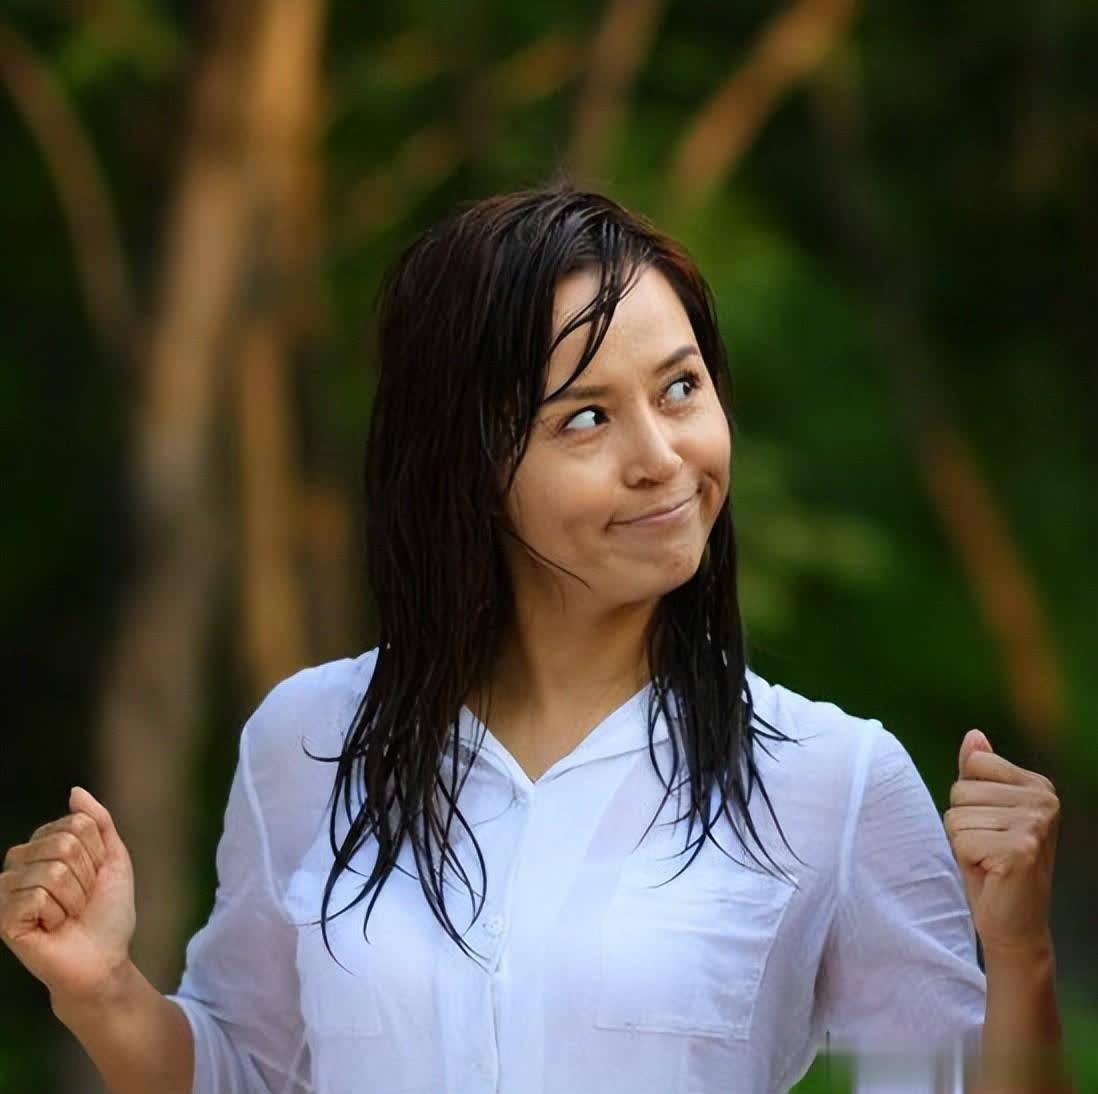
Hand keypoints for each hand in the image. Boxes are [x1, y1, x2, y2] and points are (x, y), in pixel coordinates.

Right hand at [0, 787, 135, 1004]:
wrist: (104, 956)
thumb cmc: (109, 911)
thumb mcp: (114, 858)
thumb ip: (98, 821)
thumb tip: (74, 792)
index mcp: (46, 843)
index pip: (77, 824)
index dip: (98, 853)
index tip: (96, 877)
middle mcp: (21, 862)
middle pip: (64, 844)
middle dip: (87, 876)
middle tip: (82, 900)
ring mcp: (8, 889)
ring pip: (52, 871)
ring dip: (74, 898)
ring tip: (68, 915)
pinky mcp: (3, 917)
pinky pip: (36, 897)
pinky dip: (56, 914)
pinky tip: (52, 928)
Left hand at [945, 729, 1059, 960]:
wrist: (1014, 923)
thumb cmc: (993, 864)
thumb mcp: (983, 811)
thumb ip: (978, 772)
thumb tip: (974, 735)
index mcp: (1037, 785)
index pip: (972, 764)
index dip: (967, 798)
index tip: (989, 824)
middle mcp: (1044, 801)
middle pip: (960, 790)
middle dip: (962, 823)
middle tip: (987, 848)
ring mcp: (1035, 825)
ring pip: (956, 816)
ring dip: (963, 843)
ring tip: (988, 860)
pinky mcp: (1020, 849)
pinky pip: (960, 839)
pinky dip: (966, 859)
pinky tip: (990, 872)